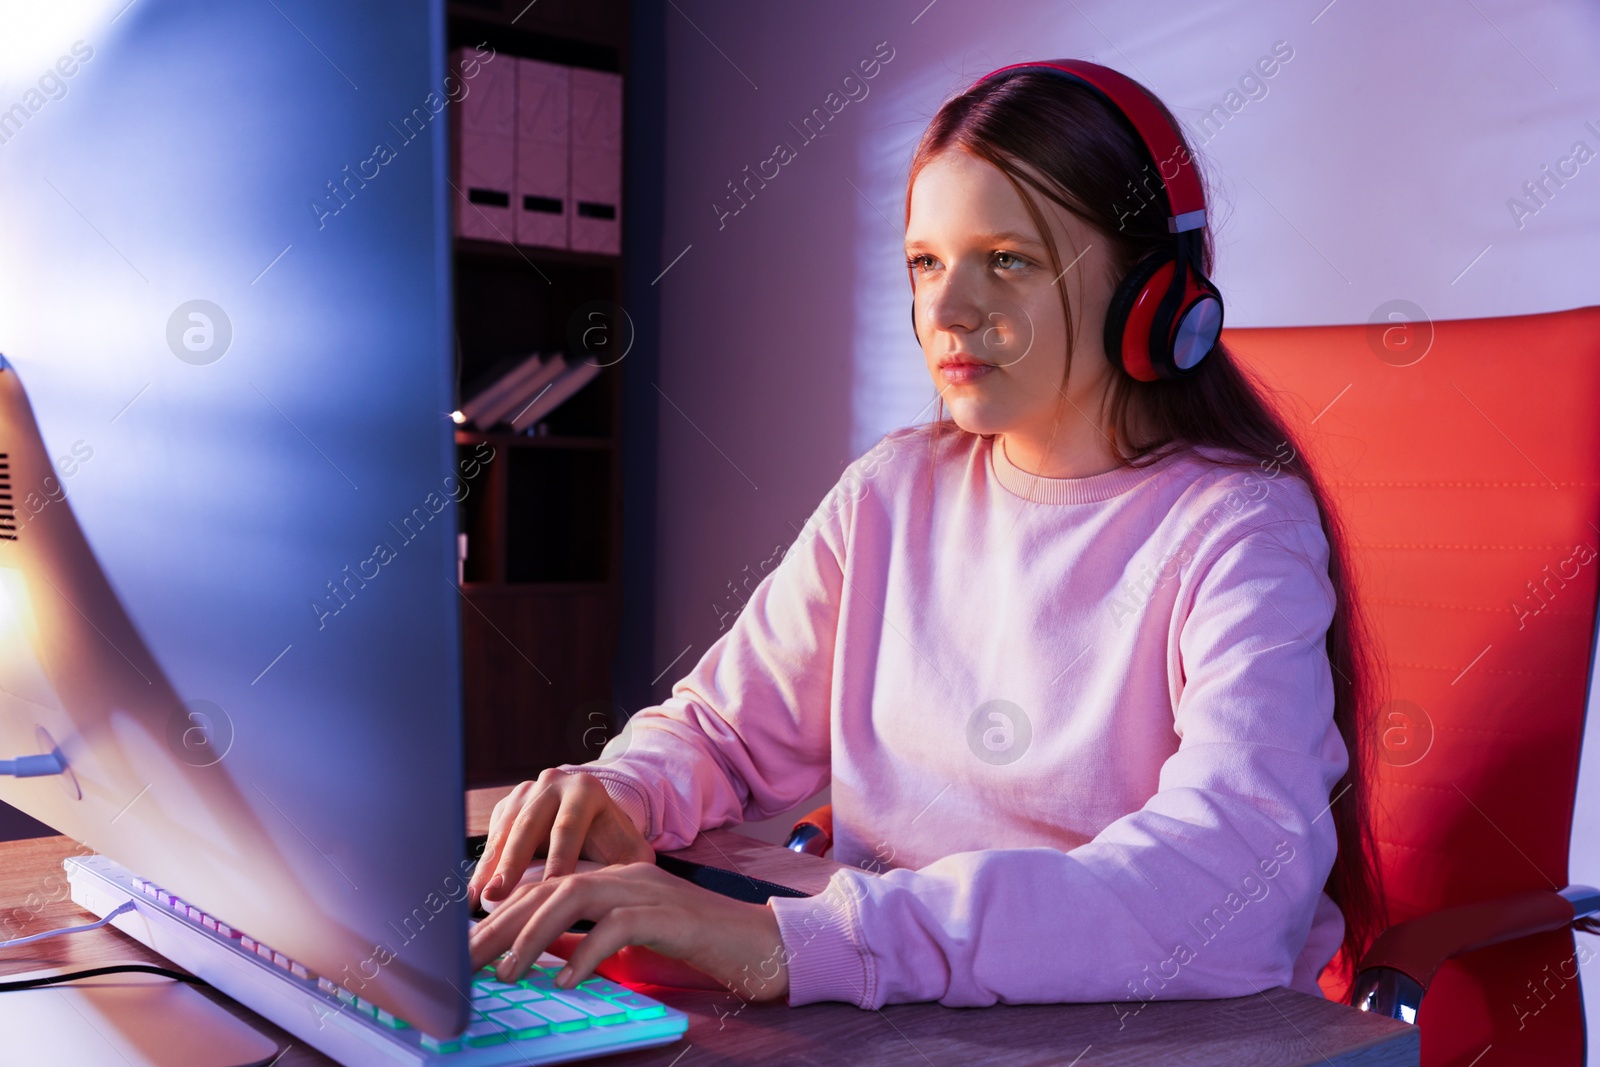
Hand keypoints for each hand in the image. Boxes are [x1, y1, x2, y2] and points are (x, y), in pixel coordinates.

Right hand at [468, 769, 653, 910]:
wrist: (596, 818)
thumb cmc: (613, 843)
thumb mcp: (631, 851)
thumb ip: (630, 869)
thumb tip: (617, 897)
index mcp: (586, 790)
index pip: (568, 826)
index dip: (557, 858)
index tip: (549, 889)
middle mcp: (553, 783)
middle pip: (528, 824)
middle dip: (512, 863)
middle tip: (498, 896)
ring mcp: (526, 791)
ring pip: (504, 829)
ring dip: (489, 867)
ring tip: (477, 899)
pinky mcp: (507, 805)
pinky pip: (492, 835)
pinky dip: (483, 865)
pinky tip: (475, 893)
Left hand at [468, 862, 790, 1002]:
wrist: (771, 945)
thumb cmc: (707, 949)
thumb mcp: (639, 941)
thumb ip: (596, 940)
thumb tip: (546, 959)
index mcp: (617, 879)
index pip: (545, 889)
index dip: (502, 917)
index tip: (466, 949)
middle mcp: (628, 876)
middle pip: (548, 889)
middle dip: (499, 926)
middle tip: (463, 963)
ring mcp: (651, 890)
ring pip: (575, 897)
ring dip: (533, 936)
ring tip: (505, 973)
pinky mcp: (672, 915)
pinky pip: (619, 926)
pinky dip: (588, 951)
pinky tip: (567, 979)